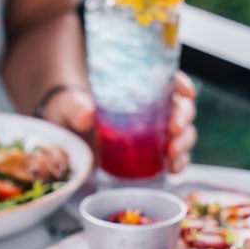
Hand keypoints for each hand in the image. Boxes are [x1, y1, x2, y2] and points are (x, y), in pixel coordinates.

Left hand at [39, 73, 196, 172]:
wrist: (63, 135)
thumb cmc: (68, 111)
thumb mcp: (68, 105)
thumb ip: (76, 107)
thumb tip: (88, 115)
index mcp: (137, 87)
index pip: (167, 79)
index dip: (182, 84)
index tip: (185, 93)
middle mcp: (152, 106)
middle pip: (181, 107)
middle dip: (183, 118)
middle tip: (174, 131)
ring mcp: (154, 130)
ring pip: (183, 132)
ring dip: (185, 143)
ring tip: (173, 155)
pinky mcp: (151, 152)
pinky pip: (174, 156)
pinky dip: (179, 162)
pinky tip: (173, 169)